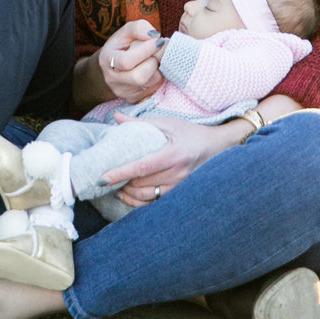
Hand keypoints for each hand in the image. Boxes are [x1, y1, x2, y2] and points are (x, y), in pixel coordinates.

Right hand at [98, 20, 164, 103]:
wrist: (115, 65)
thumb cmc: (123, 45)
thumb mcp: (127, 31)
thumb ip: (139, 28)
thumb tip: (154, 36)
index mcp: (107, 60)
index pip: (126, 61)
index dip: (145, 50)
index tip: (157, 40)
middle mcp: (112, 79)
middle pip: (138, 77)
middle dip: (153, 61)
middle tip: (157, 51)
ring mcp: (123, 92)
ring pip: (150, 83)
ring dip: (159, 69)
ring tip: (155, 58)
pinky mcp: (134, 99)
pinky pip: (154, 89)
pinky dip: (158, 77)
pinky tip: (153, 69)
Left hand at [101, 116, 230, 206]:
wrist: (216, 148)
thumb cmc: (190, 132)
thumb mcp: (168, 123)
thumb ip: (141, 123)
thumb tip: (116, 117)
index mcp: (174, 154)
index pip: (142, 167)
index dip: (121, 173)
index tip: (102, 178)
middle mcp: (177, 173)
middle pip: (143, 184)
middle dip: (121, 184)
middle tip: (103, 179)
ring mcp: (179, 186)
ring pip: (148, 197)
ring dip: (128, 194)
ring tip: (115, 187)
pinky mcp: (178, 193)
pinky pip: (155, 202)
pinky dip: (138, 201)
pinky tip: (128, 195)